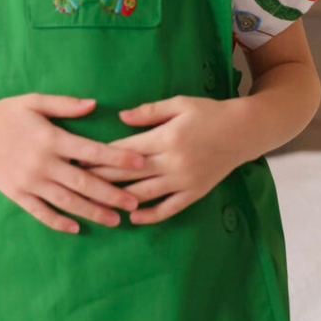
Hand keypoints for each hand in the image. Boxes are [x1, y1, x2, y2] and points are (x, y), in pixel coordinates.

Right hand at [0, 94, 146, 234]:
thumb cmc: (5, 114)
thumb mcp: (35, 101)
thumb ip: (65, 104)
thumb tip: (94, 104)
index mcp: (52, 139)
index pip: (92, 151)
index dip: (118, 158)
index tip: (140, 163)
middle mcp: (44, 163)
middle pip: (84, 182)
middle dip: (111, 194)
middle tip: (134, 203)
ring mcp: (30, 182)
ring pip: (67, 201)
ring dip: (92, 212)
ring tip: (115, 220)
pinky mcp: (17, 194)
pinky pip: (41, 212)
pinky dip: (58, 222)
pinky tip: (76, 228)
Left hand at [77, 96, 241, 224]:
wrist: (244, 131)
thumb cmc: (209, 113)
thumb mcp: (179, 103)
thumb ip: (149, 112)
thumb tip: (120, 118)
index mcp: (166, 138)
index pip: (125, 150)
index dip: (100, 156)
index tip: (78, 159)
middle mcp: (173, 162)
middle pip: (129, 174)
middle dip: (100, 178)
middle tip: (76, 183)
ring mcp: (184, 180)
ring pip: (145, 194)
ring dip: (118, 200)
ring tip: (96, 204)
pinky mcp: (194, 193)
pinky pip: (169, 208)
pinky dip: (150, 214)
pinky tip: (132, 217)